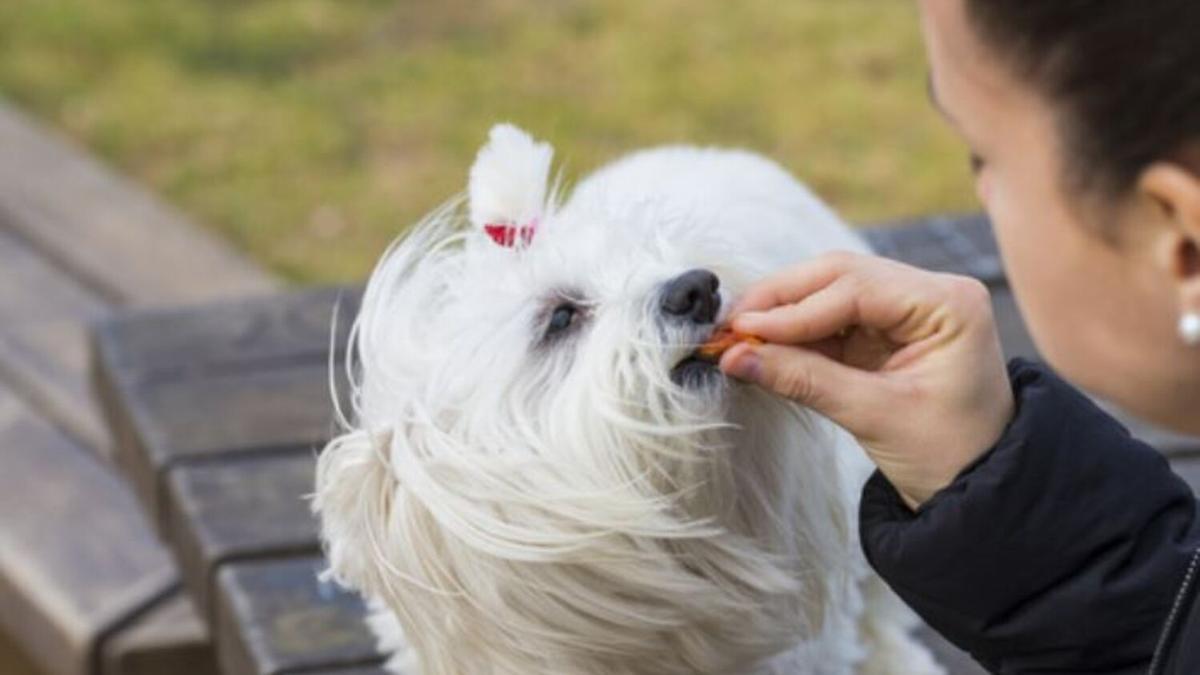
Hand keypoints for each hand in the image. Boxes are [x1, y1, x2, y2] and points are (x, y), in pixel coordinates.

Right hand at [720, 251, 1014, 508]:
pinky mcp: (885, 329)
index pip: (856, 288)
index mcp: (949, 304)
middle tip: (730, 327)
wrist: (979, 487)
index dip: (793, 309)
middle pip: (839, 275)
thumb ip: (804, 380)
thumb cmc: (947, 455)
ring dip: (782, 314)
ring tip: (738, 338)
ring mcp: (907, 307)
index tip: (742, 331)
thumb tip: (735, 356)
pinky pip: (830, 317)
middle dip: (781, 301)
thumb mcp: (875, 417)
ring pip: (828, 290)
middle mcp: (931, 292)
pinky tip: (762, 346)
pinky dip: (794, 331)